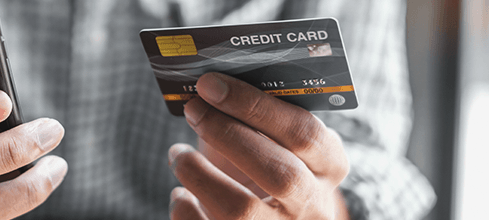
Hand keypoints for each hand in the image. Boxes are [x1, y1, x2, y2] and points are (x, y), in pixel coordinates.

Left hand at [167, 73, 349, 219]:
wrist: (271, 217)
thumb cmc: (268, 166)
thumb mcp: (278, 142)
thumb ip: (259, 117)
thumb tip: (210, 87)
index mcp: (329, 166)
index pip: (303, 133)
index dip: (254, 105)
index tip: (211, 85)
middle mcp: (313, 206)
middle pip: (277, 172)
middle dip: (226, 133)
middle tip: (193, 109)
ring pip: (240, 209)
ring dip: (198, 173)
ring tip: (179, 154)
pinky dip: (185, 208)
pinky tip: (182, 193)